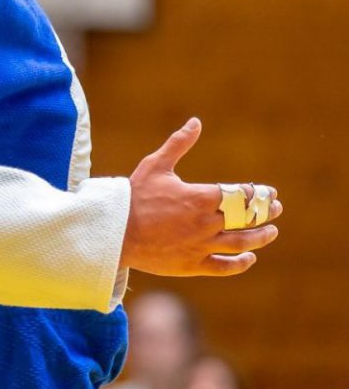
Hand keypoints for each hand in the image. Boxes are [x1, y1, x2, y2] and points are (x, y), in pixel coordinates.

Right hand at [121, 118, 282, 276]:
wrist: (112, 231)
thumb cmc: (133, 196)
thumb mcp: (155, 166)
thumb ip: (178, 144)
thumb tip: (195, 122)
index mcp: (201, 197)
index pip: (242, 195)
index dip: (258, 193)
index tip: (266, 192)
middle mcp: (206, 222)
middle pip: (248, 218)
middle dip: (266, 212)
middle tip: (276, 209)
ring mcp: (200, 245)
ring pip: (242, 243)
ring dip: (261, 237)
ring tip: (271, 232)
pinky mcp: (191, 264)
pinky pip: (224, 266)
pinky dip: (241, 263)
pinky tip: (249, 258)